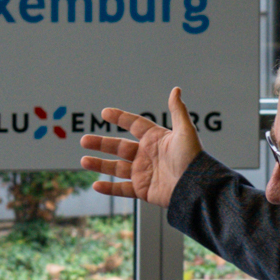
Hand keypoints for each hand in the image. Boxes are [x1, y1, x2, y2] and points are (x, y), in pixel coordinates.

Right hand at [78, 87, 201, 206]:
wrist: (195, 187)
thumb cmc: (193, 158)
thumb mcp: (185, 131)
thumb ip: (177, 111)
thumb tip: (176, 89)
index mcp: (155, 139)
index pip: (134, 125)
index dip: (120, 118)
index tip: (105, 113)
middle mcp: (147, 155)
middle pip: (119, 146)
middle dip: (101, 143)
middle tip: (84, 140)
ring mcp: (143, 173)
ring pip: (116, 168)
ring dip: (99, 164)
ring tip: (84, 160)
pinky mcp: (143, 189)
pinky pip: (122, 189)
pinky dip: (109, 188)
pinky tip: (96, 185)